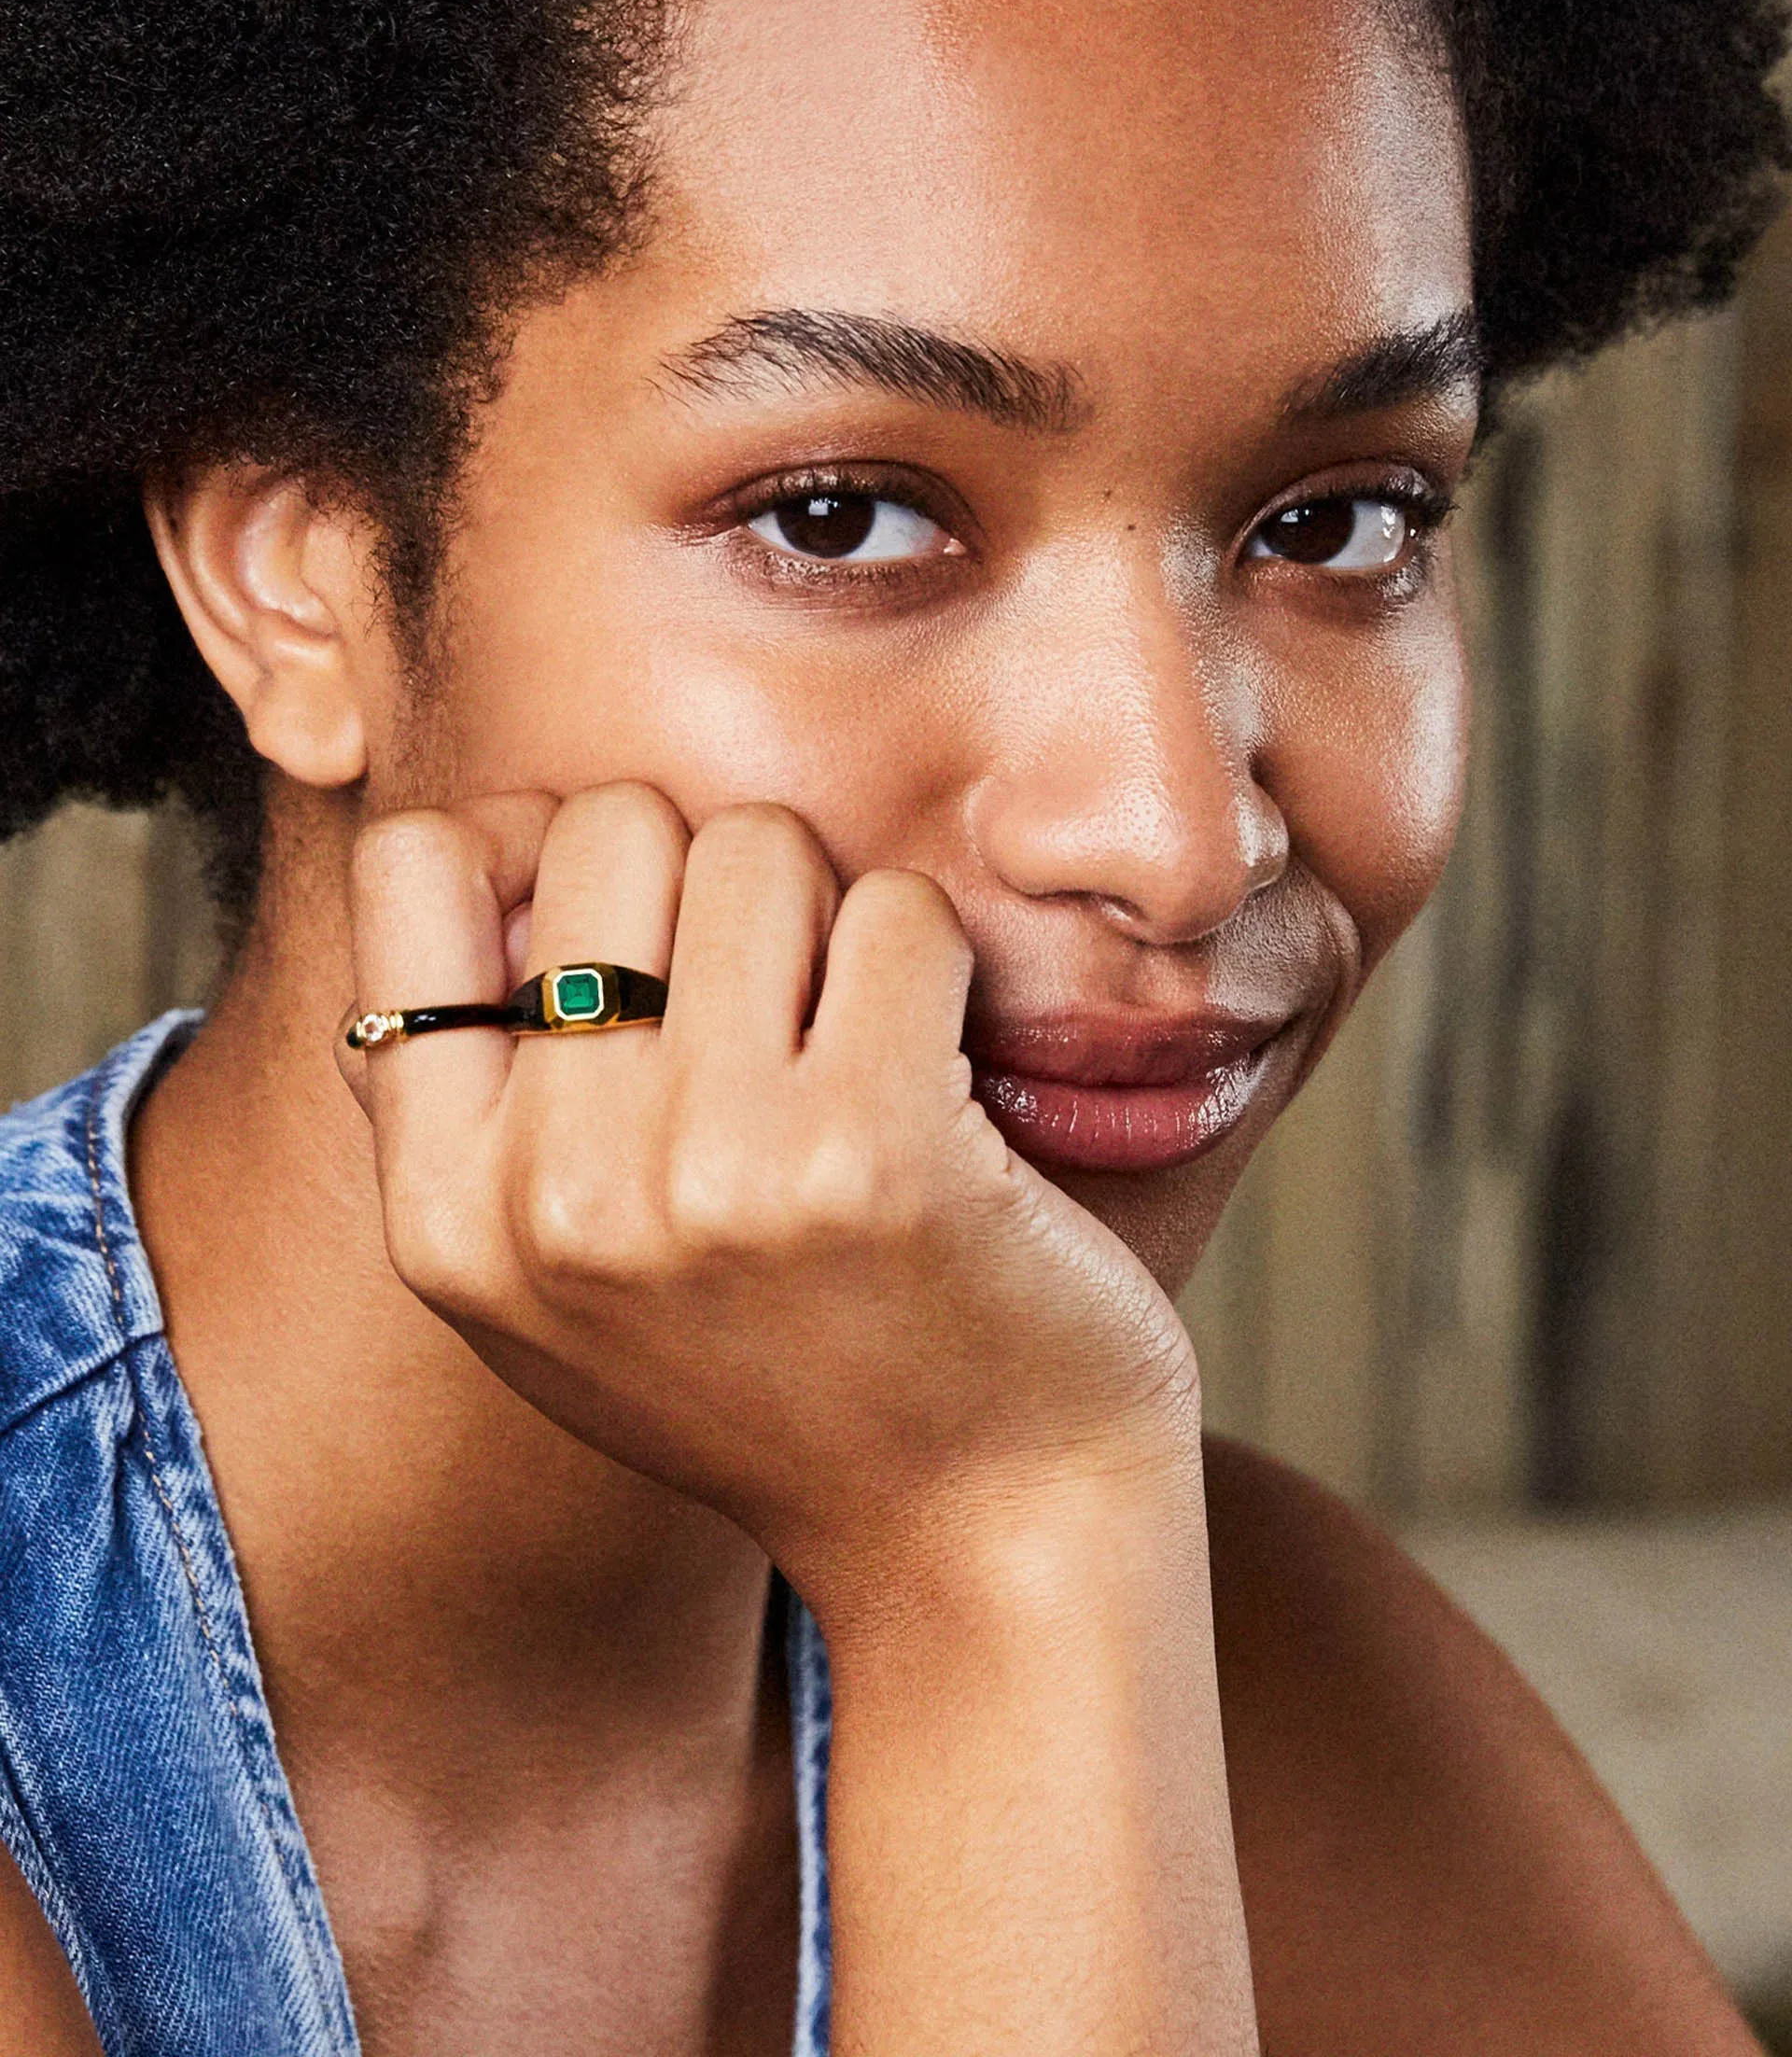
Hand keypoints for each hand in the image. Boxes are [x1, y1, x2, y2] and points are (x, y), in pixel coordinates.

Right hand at [344, 786, 1200, 1623]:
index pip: (415, 866)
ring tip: (859, 1045)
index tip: (634, 924)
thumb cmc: (781, 1378)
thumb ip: (487, 1098)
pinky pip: (900, 914)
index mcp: (445, 1216)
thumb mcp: (558, 1288)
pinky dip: (939, 965)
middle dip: (709, 878)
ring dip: (834, 917)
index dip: (531, 850)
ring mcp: (709, 1171)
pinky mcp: (871, 1150)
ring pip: (759, 847)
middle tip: (777, 1002)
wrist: (978, 1543)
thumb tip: (506, 845)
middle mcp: (553, 1194)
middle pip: (610, 828)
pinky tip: (943, 1077)